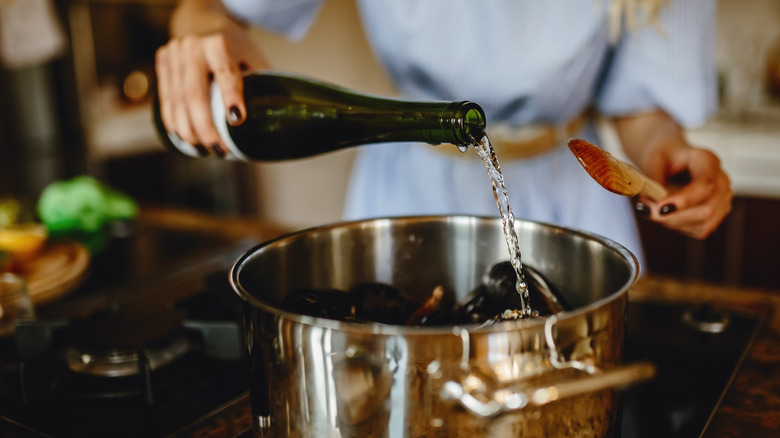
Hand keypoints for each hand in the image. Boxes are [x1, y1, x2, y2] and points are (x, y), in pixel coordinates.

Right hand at [155, 0, 269, 155]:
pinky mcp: (163, 62)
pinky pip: (166, 99)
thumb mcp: (253, 57)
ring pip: (177, 101)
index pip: (225, 74)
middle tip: (220, 151)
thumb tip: (278, 120)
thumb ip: (262, 83)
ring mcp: (174, 53)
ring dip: (189, 131)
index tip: (237, 119)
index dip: (230, 97)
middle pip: (195, 95)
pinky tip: (184, 138)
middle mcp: (193, 46)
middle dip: (206, 128)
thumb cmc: (236, 47)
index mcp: (220, 42)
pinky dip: (174, 122)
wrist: (202, 22)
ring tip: (203, 151)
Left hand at [638, 145, 732, 238]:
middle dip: (673, 216)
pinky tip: (665, 213)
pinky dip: (678, 225)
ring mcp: (722, 199)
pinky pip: (699, 230)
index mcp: (707, 160)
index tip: (661, 209)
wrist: (670, 159)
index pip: (705, 184)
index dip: (685, 200)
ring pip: (703, 223)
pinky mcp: (716, 215)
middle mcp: (721, 180)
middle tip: (645, 209)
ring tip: (652, 209)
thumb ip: (653, 179)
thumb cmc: (662, 156)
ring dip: (673, 221)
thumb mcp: (652, 159)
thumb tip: (652, 201)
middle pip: (706, 209)